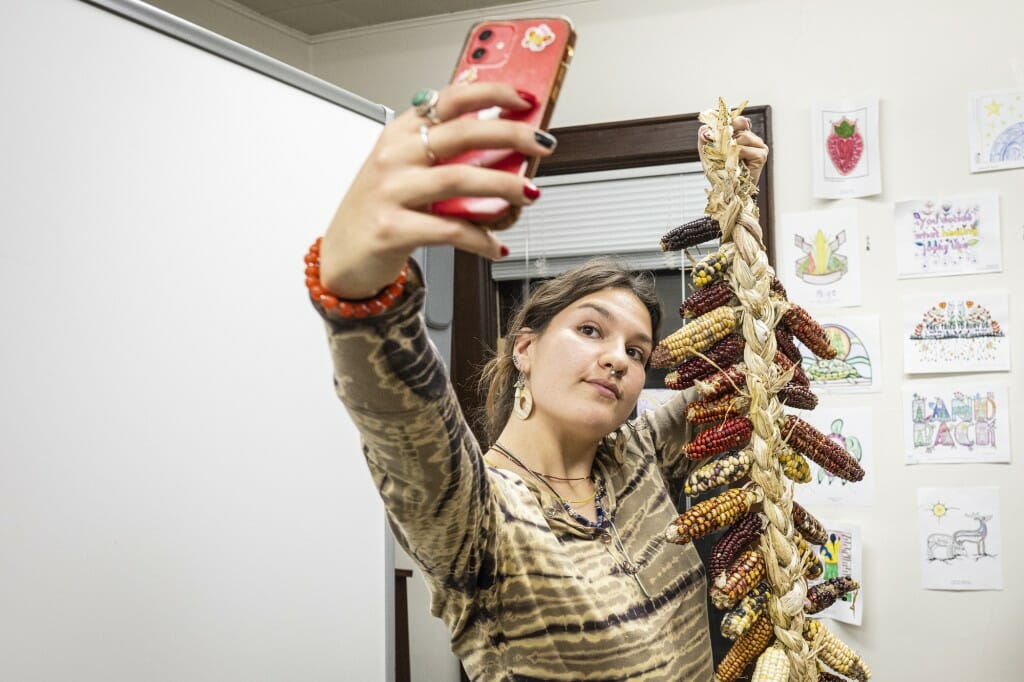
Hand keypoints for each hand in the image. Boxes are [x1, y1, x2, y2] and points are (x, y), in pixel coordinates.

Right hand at [319, 83, 554, 298]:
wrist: (342, 258)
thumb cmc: (380, 211)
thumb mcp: (403, 171)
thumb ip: (443, 155)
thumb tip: (503, 148)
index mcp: (399, 134)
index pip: (449, 99)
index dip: (492, 93)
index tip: (524, 99)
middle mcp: (393, 157)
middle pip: (463, 134)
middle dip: (512, 135)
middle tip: (542, 144)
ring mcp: (391, 192)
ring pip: (460, 179)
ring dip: (504, 186)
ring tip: (528, 193)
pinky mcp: (392, 228)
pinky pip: (449, 230)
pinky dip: (481, 239)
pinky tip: (496, 246)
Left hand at [699, 116, 768, 185]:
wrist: (726, 191)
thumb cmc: (719, 173)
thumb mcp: (708, 153)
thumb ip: (705, 138)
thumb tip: (704, 129)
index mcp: (742, 135)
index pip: (739, 120)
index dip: (729, 122)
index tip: (719, 129)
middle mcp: (752, 138)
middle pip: (740, 125)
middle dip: (727, 137)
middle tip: (721, 149)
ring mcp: (759, 146)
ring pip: (743, 136)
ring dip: (731, 149)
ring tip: (728, 160)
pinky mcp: (761, 155)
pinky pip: (744, 148)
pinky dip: (736, 156)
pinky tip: (736, 165)